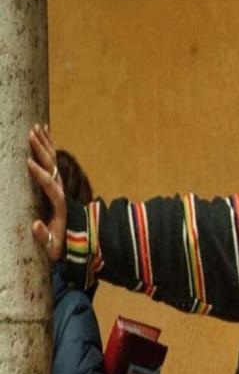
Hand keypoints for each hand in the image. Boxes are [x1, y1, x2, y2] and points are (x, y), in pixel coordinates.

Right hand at [26, 123, 66, 260]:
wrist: (74, 240)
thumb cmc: (60, 245)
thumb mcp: (52, 247)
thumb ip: (44, 236)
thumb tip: (35, 225)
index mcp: (59, 205)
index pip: (50, 186)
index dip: (41, 174)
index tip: (29, 162)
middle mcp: (61, 191)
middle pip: (52, 167)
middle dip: (41, 151)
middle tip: (30, 134)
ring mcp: (59, 185)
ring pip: (52, 160)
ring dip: (44, 143)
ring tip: (35, 127)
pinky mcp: (56, 182)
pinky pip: (52, 160)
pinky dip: (48, 145)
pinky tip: (43, 131)